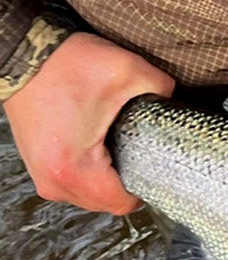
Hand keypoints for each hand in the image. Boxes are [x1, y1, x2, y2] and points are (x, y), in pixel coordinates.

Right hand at [3, 32, 174, 213]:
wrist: (21, 56)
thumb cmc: (64, 66)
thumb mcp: (128, 72)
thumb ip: (162, 90)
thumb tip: (174, 103)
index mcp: (75, 167)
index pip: (122, 203)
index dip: (146, 186)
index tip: (156, 165)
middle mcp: (54, 180)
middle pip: (106, 203)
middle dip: (127, 180)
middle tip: (139, 150)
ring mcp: (42, 175)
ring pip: (89, 196)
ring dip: (108, 177)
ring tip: (117, 146)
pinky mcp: (38, 165)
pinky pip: (74, 183)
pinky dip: (91, 171)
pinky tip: (100, 146)